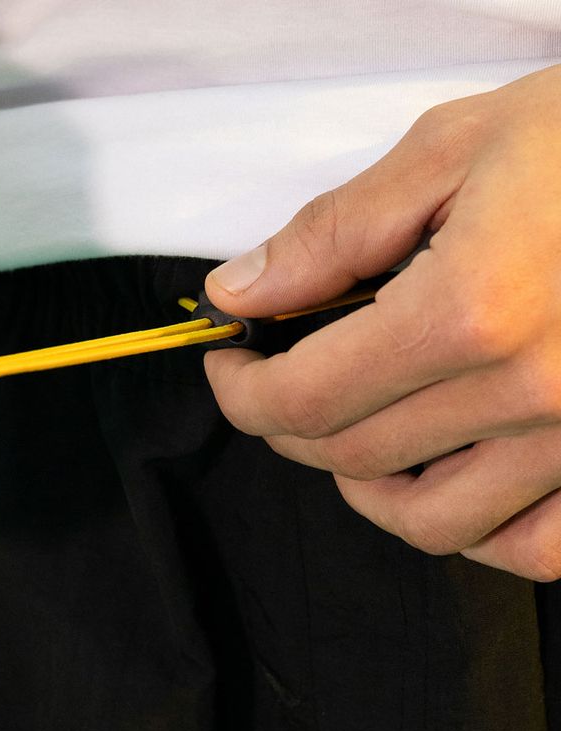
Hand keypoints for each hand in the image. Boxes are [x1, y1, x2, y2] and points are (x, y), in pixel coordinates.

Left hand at [204, 64, 560, 581]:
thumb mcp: (453, 150)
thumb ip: (333, 233)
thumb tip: (241, 290)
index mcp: (469, 312)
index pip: (303, 398)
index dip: (242, 392)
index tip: (231, 365)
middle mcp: (529, 394)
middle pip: (350, 457)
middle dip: (286, 426)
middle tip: (274, 382)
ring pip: (431, 521)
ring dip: (362, 485)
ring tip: (347, 436)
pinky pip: (533, 548)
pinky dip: (470, 529)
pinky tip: (448, 479)